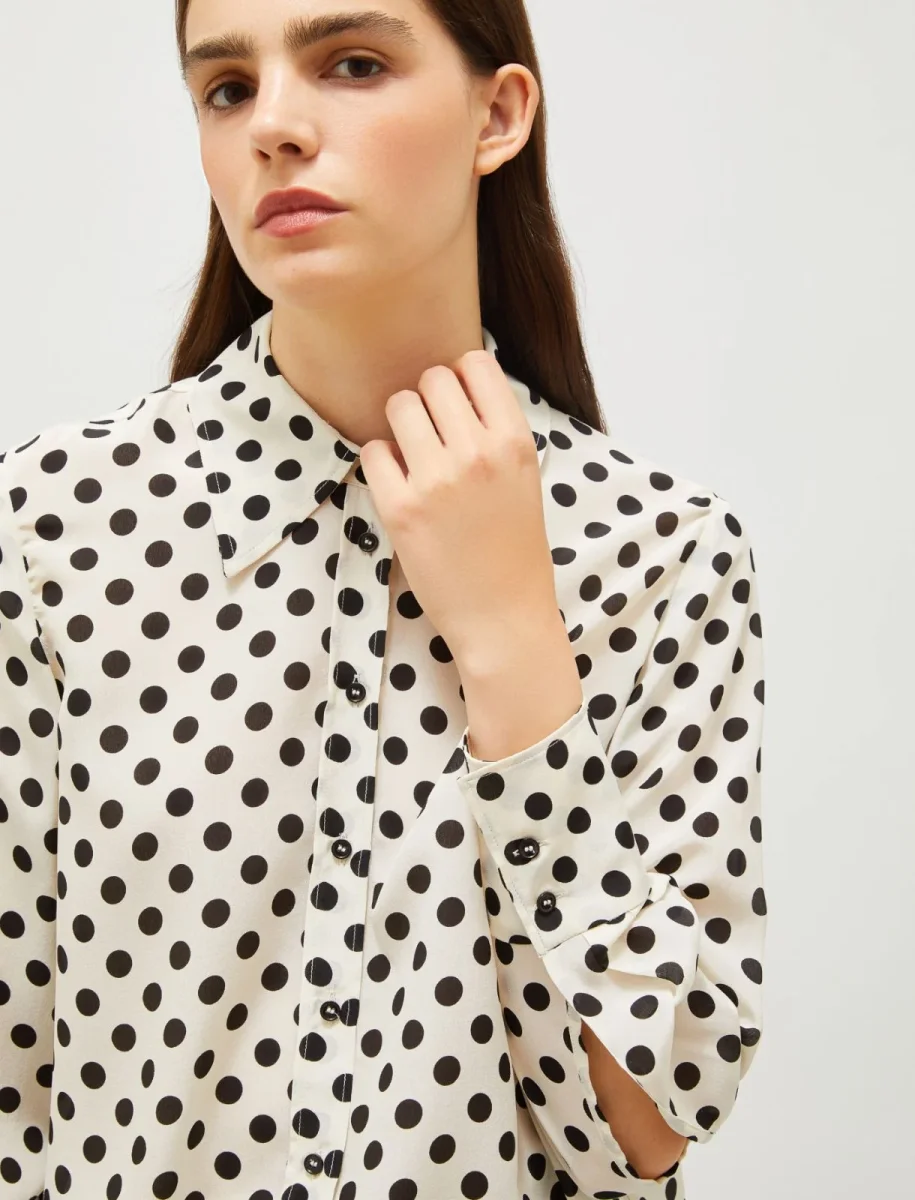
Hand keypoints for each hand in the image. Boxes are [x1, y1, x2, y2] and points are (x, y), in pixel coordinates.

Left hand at [359, 348, 558, 667]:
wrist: (504, 618)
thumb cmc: (515, 551)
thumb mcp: (524, 478)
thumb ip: (494, 432)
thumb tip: (455, 385)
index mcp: (515, 442)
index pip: (476, 363)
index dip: (460, 379)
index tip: (457, 406)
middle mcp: (478, 453)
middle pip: (432, 379)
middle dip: (427, 402)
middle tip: (431, 437)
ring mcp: (437, 480)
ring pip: (399, 406)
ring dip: (401, 427)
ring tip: (414, 459)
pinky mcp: (401, 509)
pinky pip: (373, 452)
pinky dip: (381, 464)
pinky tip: (400, 487)